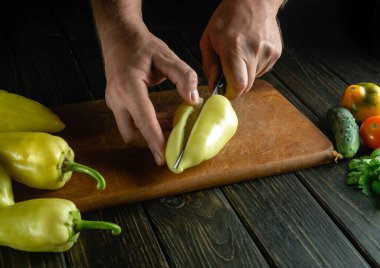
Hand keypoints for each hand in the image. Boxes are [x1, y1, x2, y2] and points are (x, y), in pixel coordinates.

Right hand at [101, 24, 199, 164]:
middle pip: (132, 133)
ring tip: (173, 125)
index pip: (143, 120)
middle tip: (175, 140)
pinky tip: (163, 118)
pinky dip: (146, 125)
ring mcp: (113, 102)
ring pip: (130, 130)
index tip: (164, 157)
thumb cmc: (142, 46)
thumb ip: (183, 76)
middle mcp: (116, 98)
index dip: (154, 140)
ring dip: (150, 133)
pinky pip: (130, 122)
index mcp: (128, 87)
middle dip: (152, 141)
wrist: (119, 36)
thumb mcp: (166, 56)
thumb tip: (194, 100)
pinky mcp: (115, 103)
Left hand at [200, 0, 283, 98]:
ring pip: (254, 78)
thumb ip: (209, 65)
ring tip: (240, 55)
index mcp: (234, 48)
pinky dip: (254, 66)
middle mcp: (253, 51)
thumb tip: (213, 84)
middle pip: (247, 86)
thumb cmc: (228, 17)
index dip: (231, 93)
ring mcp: (268, 52)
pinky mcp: (276, 53)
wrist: (254, 1)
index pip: (238, 85)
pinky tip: (250, 51)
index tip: (224, 91)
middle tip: (229, 74)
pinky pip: (262, 70)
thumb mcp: (208, 39)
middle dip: (236, 85)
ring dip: (245, 73)